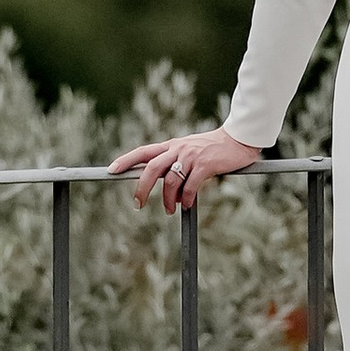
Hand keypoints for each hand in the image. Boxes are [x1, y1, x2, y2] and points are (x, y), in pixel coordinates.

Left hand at [115, 127, 262, 214]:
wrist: (238, 140)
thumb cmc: (213, 149)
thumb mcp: (190, 152)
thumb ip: (176, 166)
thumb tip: (170, 191)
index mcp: (171, 145)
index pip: (143, 152)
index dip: (126, 160)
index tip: (111, 170)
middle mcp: (178, 148)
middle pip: (151, 169)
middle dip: (141, 188)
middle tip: (138, 204)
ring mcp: (191, 156)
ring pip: (170, 181)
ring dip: (168, 200)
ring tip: (170, 209)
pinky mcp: (204, 165)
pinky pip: (189, 186)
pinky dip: (186, 199)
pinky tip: (188, 204)